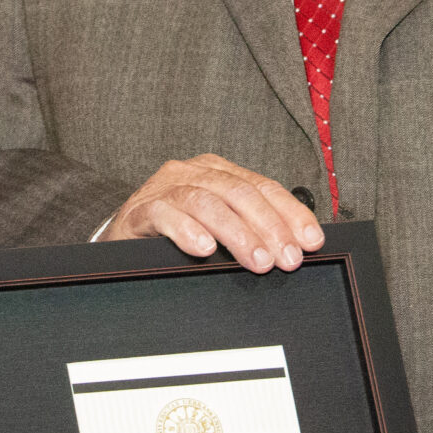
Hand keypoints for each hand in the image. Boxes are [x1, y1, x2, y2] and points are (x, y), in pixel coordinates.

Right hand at [103, 153, 323, 273]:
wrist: (120, 238)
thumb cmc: (174, 235)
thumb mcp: (217, 227)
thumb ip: (249, 229)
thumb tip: (294, 250)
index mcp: (218, 171)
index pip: (264, 186)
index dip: (290, 213)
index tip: (311, 241)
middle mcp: (194, 172)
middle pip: (240, 193)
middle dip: (270, 227)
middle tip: (286, 259)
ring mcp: (166, 187)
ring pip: (208, 202)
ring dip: (238, 234)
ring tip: (257, 261)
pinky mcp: (141, 208)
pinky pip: (167, 214)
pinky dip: (188, 230)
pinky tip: (204, 249)